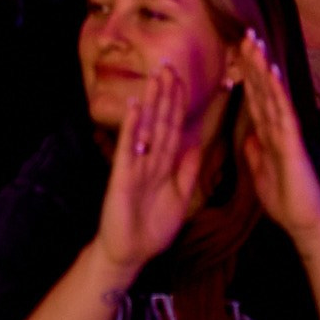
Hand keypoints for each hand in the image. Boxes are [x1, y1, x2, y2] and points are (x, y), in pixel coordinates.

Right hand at [91, 64, 204, 278]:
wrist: (131, 254)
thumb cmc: (153, 228)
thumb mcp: (180, 198)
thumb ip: (187, 172)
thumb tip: (196, 144)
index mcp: (164, 164)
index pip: (173, 128)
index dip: (179, 106)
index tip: (183, 81)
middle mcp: (149, 159)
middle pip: (161, 122)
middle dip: (166, 95)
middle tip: (169, 66)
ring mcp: (136, 166)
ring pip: (147, 129)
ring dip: (152, 103)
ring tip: (156, 77)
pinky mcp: (123, 176)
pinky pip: (129, 149)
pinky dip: (133, 128)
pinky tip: (137, 107)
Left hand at [232, 30, 319, 244]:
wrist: (303, 223)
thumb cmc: (285, 201)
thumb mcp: (260, 174)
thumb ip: (255, 154)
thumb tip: (249, 136)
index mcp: (266, 135)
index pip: (254, 98)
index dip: (246, 75)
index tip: (237, 51)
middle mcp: (276, 128)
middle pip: (262, 89)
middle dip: (253, 62)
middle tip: (246, 34)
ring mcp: (285, 133)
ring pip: (272, 94)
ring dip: (263, 69)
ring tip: (256, 43)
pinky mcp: (292, 144)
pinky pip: (283, 112)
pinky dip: (277, 92)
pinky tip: (272, 72)